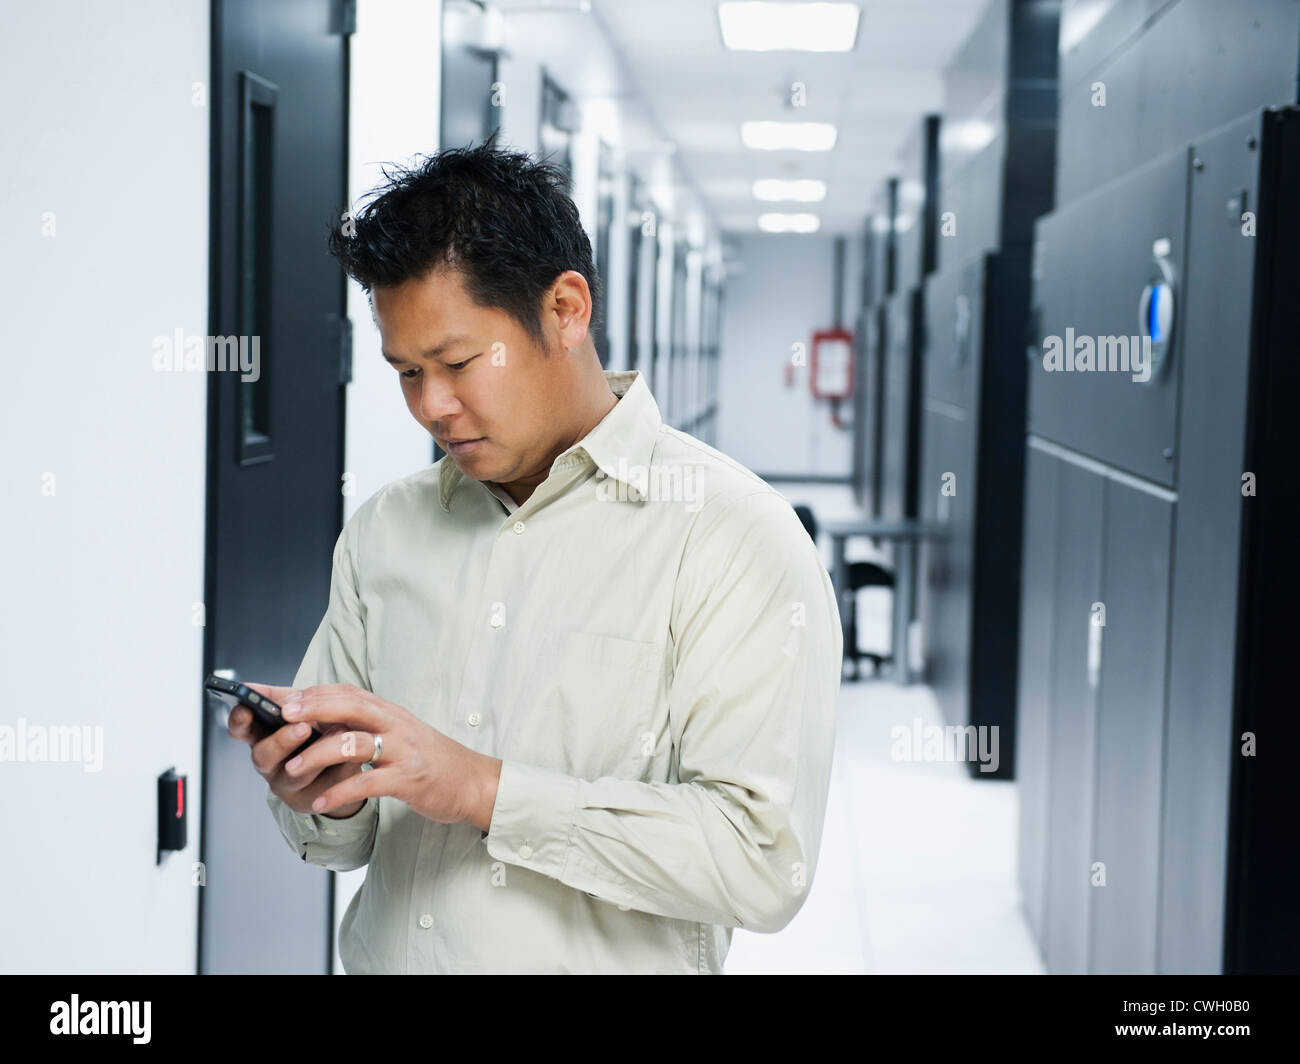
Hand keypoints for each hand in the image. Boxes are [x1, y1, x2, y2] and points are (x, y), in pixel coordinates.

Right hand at [227, 681, 365, 817]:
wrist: (344, 762)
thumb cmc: (316, 731)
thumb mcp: (299, 711)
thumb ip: (279, 699)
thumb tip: (251, 686)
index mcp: (263, 737)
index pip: (241, 730)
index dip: (239, 721)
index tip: (245, 710)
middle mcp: (270, 764)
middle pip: (263, 757)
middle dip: (282, 741)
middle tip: (302, 727)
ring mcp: (289, 785)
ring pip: (296, 775)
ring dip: (316, 755)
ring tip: (339, 733)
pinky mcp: (312, 800)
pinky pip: (326, 786)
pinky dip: (341, 768)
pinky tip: (353, 755)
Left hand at [280, 683, 500, 830]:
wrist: (472, 782)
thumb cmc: (429, 758)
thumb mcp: (399, 732)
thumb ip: (367, 724)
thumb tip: (324, 718)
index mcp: (390, 712)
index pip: (348, 692)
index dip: (314, 693)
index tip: (283, 697)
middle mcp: (396, 725)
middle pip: (350, 706)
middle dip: (313, 709)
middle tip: (282, 718)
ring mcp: (403, 751)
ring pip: (353, 744)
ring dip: (317, 756)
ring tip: (291, 770)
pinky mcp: (408, 779)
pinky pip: (367, 783)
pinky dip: (340, 792)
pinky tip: (320, 801)